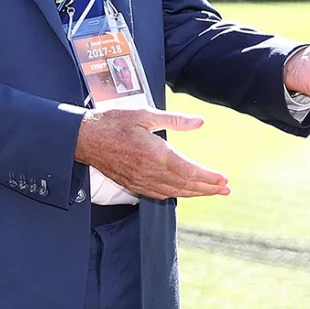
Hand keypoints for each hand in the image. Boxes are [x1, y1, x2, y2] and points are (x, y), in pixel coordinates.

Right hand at [75, 105, 227, 199]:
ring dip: (194, 193)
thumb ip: (174, 119)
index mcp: (155, 154)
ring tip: (211, 191)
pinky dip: (176, 195)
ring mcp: (140, 181)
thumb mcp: (144, 113)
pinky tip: (184, 192)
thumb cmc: (113, 122)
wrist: (84, 138)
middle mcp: (150, 172)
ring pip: (173, 192)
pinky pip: (159, 194)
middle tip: (226, 189)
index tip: (224, 179)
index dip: (208, 177)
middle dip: (208, 188)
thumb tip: (200, 121)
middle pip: (185, 185)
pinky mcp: (132, 184)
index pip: (189, 171)